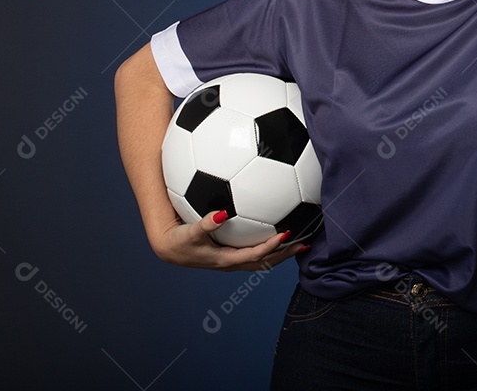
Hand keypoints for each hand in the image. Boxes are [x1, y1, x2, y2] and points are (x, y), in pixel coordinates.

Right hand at [150, 210, 306, 271]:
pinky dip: (271, 248)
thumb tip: (221, 213)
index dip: (271, 246)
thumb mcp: (190, 232)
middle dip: (286, 254)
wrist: (171, 250)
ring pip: (264, 260)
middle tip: (305, 244)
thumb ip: (205, 223)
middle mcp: (233, 263)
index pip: (255, 255)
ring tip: (301, 244)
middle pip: (266, 262)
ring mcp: (234, 261)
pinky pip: (257, 254)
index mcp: (226, 260)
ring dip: (282, 253)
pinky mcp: (232, 256)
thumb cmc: (180, 241)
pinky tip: (279, 236)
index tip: (286, 234)